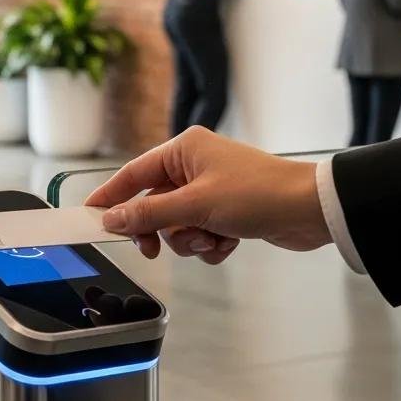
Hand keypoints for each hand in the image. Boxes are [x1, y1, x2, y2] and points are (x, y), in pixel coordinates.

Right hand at [84, 127, 330, 263]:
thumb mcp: (195, 206)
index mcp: (183, 150)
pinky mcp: (226, 212)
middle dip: (160, 230)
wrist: (312, 211)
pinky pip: (199, 234)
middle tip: (151, 250)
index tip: (88, 216)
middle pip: (153, 205)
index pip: (132, 174)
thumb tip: (111, 220)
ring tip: (211, 239)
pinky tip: (228, 244)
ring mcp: (210, 190)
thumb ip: (148, 214)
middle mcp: (194, 166)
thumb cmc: (257, 194)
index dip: (109, 196)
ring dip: (189, 240)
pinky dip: (209, 244)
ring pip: (176, 225)